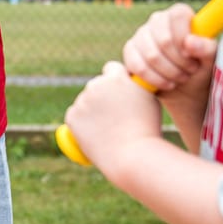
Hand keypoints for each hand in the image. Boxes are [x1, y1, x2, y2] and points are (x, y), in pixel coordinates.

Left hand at [63, 60, 164, 182]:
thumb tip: (132, 82)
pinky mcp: (72, 117)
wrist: (133, 155)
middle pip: (97, 85)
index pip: (112, 68)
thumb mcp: (149, 100)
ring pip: (85, 102)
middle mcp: (96, 85)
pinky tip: (94, 133)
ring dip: (92, 110)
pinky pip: (75, 116)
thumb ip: (137, 86)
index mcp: (116, 78)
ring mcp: (82, 101)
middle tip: (113, 114)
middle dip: (103, 95)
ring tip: (108, 129)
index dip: (116, 78)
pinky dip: (82, 123)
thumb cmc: (147, 130)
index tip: (119, 90)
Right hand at [121, 3, 215, 134]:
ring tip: (181, 78)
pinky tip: (167, 83)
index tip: (191, 56)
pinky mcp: (130, 51)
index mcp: (179, 14)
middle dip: (180, 62)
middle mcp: (158, 20)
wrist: (185, 89)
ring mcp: (141, 34)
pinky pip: (138, 66)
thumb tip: (190, 42)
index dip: (184, 38)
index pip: (178, 16)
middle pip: (164, 39)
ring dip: (170, 73)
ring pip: (151, 55)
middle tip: (190, 71)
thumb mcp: (211, 59)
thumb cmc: (201, 68)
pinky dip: (155, 79)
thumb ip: (207, 48)